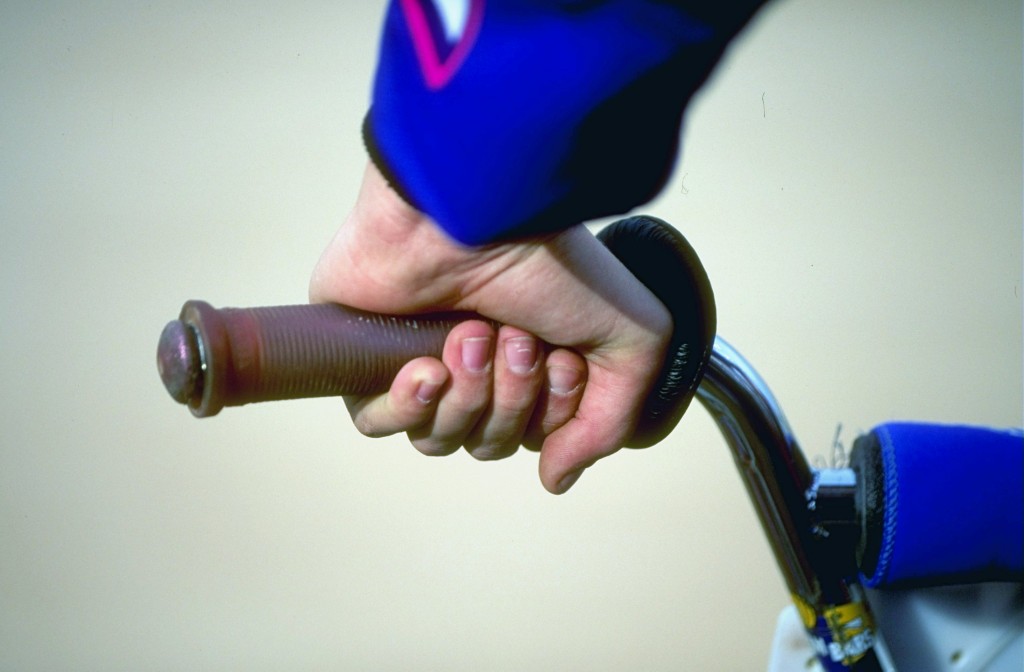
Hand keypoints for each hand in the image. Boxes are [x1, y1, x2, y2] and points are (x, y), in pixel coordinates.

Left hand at [310, 162, 670, 493]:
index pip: (536, 437)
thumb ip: (608, 424)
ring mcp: (420, 357)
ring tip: (470, 335)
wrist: (476, 211)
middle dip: (509, 400)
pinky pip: (378, 421)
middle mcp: (477, 363)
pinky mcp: (367, 351)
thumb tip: (556, 477)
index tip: (561, 359)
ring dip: (465, 395)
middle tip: (514, 340)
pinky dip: (408, 407)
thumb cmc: (550, 262)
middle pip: (488, 442)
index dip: (550, 415)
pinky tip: (426, 369)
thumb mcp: (630, 341)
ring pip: (437, 439)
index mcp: (531, 359)